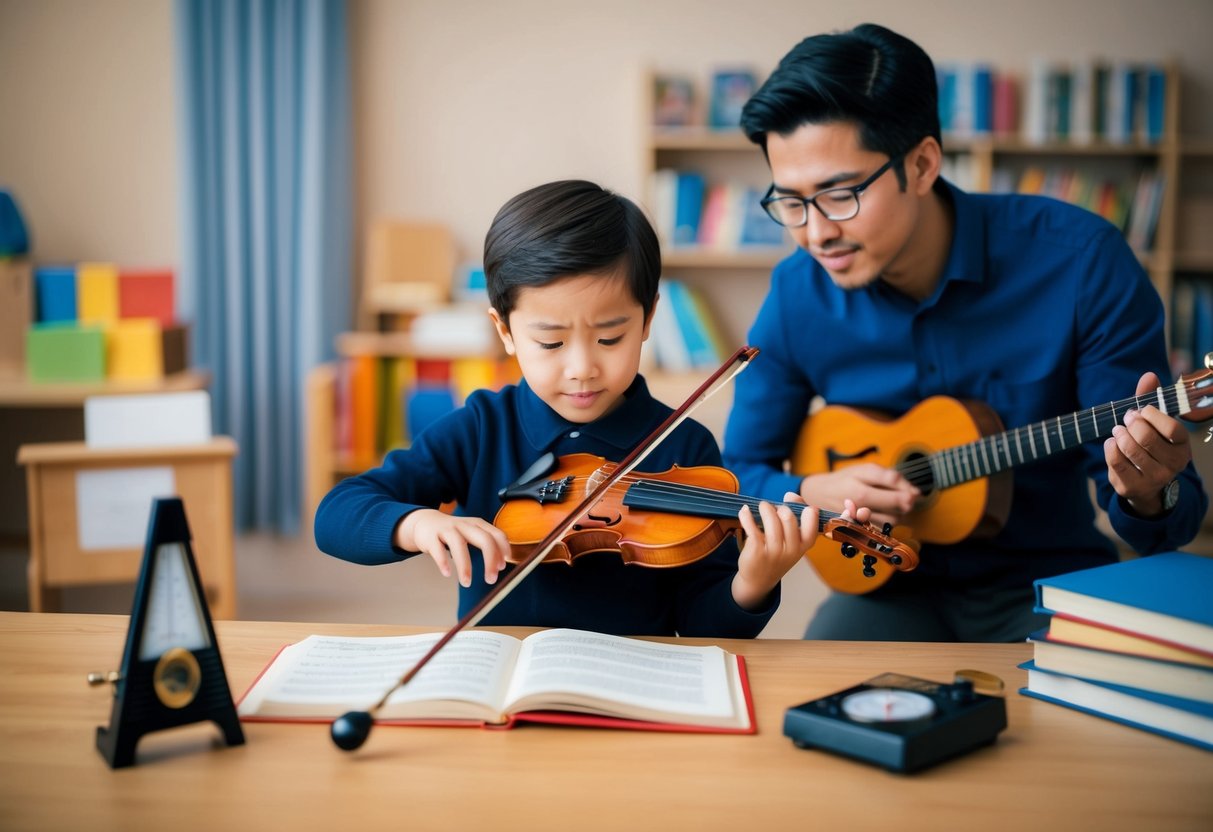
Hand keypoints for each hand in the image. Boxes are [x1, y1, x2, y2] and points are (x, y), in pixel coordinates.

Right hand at [395, 509, 510, 586]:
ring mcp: (447, 529)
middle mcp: (464, 525)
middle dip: (490, 560)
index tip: (503, 566)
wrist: (425, 523)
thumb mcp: (471, 533)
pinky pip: (437, 549)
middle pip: (483, 539)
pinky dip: (443, 562)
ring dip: (464, 566)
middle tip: (491, 580)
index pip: (496, 534)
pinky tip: (447, 573)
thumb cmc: (453, 533)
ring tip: (466, 583)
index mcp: (477, 524)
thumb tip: (501, 565)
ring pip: (458, 544)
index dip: (502, 550)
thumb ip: (486, 544)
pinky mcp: (431, 537)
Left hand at [730, 496, 868, 609]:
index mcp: (804, 545)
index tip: (792, 501)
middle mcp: (792, 549)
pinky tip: (744, 511)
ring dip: (764, 508)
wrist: (759, 580)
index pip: (812, 524)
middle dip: (779, 507)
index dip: (805, 508)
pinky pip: (752, 527)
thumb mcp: (792, 540)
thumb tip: (791, 494)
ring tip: (761, 507)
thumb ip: (795, 517)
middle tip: (772, 509)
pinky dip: (747, 516)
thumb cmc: (778, 554)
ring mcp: (774, 552)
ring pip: (771, 520)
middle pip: (788, 517)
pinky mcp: (757, 551)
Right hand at [799, 463, 918, 529]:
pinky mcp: (860, 531)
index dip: (910, 492)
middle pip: (898, 510)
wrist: (818, 494)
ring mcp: (861, 523)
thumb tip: (915, 492)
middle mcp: (861, 511)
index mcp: (862, 493)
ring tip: (891, 501)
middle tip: (904, 496)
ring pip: (893, 520)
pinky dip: (888, 519)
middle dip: (906, 502)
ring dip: (899, 511)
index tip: (913, 490)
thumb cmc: (844, 480)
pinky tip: (882, 511)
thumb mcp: (864, 470)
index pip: (899, 496)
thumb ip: (889, 478)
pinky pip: (884, 528)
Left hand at [1104, 372, 1192, 516]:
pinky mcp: (1131, 486)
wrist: (1144, 483)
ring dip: (1119, 434)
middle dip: (1131, 423)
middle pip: (1147, 438)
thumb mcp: (1153, 422)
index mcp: (1183, 446)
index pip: (1172, 428)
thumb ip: (1150, 398)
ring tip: (1118, 430)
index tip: (1141, 410)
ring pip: (1129, 449)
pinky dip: (1109, 447)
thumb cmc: (1149, 444)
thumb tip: (1149, 375)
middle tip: (1126, 419)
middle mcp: (1173, 464)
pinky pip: (1115, 460)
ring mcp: (1153, 478)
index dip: (1153, 415)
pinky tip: (1112, 443)